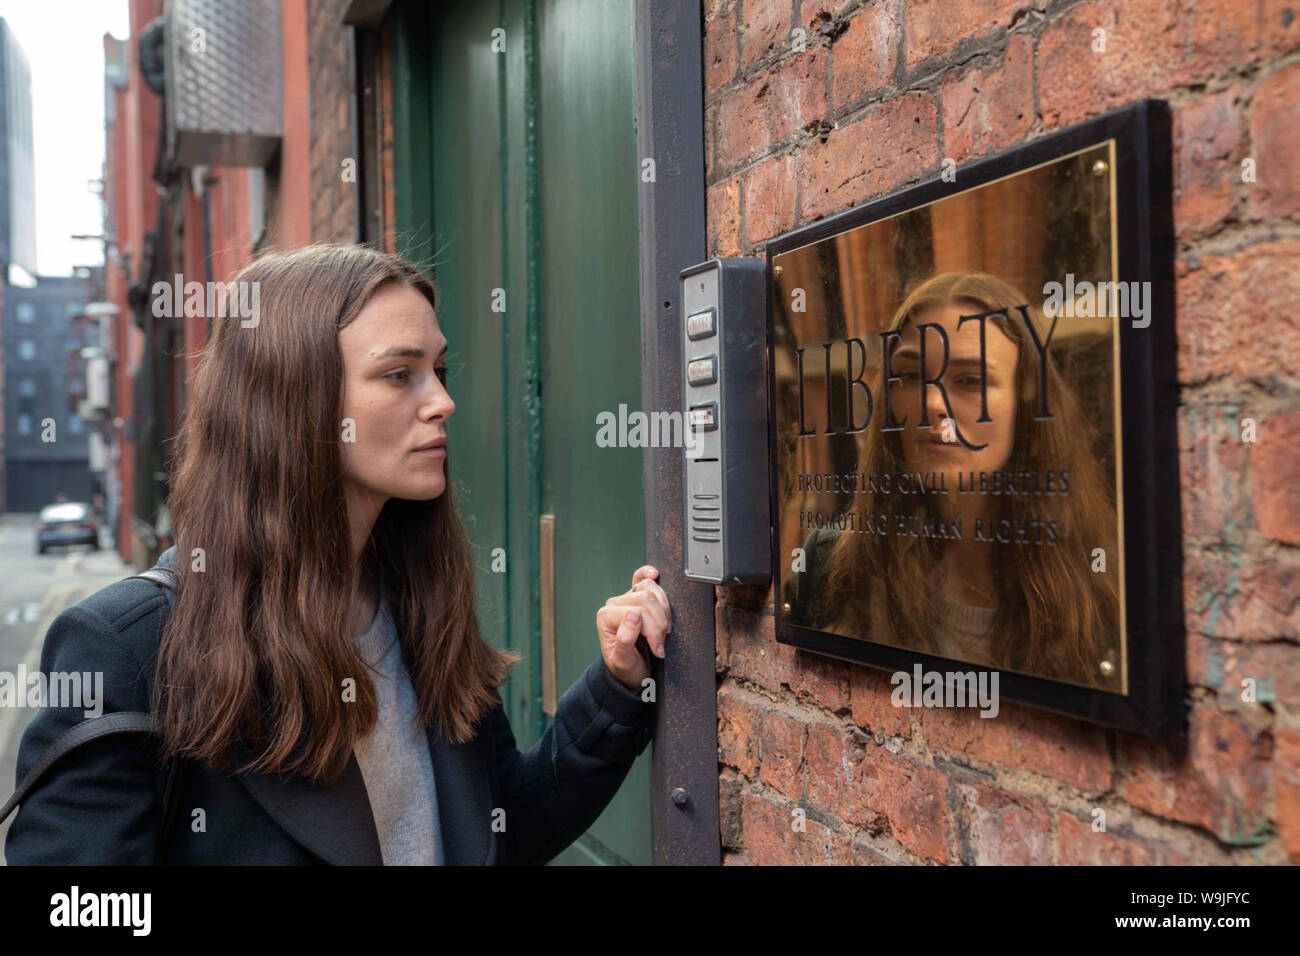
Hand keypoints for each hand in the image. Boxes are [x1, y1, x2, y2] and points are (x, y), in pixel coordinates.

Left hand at [596, 565, 670, 693]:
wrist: (629, 672)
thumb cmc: (625, 668)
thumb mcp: (623, 662)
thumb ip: (624, 640)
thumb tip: (633, 616)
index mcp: (606, 617)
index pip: (638, 612)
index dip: (653, 631)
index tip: (658, 649)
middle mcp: (614, 604)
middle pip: (646, 600)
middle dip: (659, 623)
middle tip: (661, 643)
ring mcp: (625, 598)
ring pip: (650, 589)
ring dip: (663, 610)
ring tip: (663, 631)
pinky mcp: (636, 597)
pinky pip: (641, 577)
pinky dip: (649, 574)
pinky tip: (655, 575)